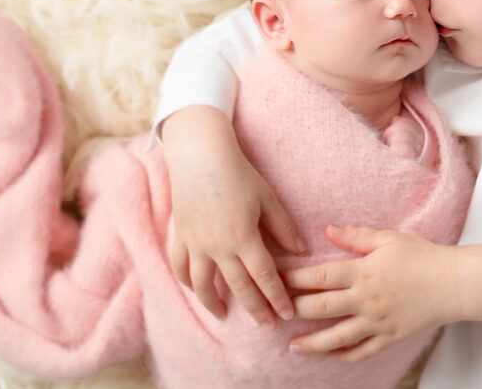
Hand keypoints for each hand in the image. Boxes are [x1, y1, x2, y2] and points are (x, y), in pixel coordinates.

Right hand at [161, 106, 305, 327]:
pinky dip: (188, 282)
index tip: (286, 314)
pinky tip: (197, 289)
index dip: (277, 298)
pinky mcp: (181, 236)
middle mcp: (218, 245)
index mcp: (243, 236)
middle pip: (238, 286)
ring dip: (214, 304)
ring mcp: (196, 243)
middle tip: (267, 325)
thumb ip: (283, 226)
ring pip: (203, 284)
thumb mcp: (266, 197)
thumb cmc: (237, 172)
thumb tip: (300, 251)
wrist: (199, 155)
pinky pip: (181, 267)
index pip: (264, 277)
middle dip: (255, 309)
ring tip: (225, 315)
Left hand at [283, 225, 461, 361]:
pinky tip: (329, 355)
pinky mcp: (390, 336)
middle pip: (321, 307)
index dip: (293, 278)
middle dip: (294, 310)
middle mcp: (366, 299)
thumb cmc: (422, 256)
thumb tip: (327, 230)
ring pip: (337, 337)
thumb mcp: (388, 239)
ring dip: (312, 343)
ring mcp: (377, 321)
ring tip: (292, 347)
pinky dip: (343, 355)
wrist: (455, 283)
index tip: (274, 278)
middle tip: (273, 312)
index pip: (319, 276)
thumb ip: (356, 237)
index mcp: (362, 271)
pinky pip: (362, 350)